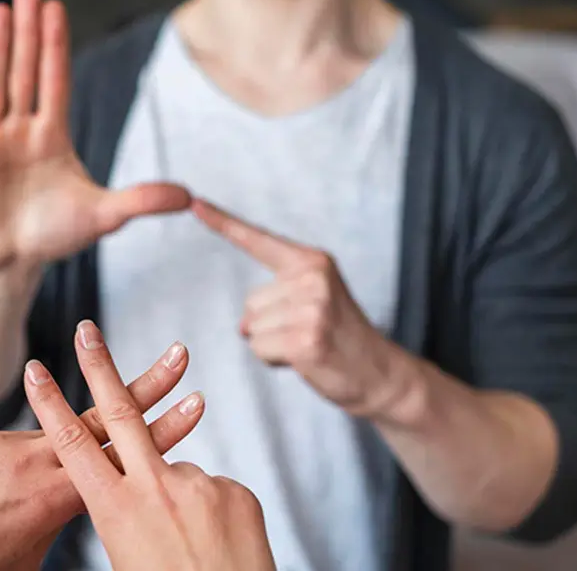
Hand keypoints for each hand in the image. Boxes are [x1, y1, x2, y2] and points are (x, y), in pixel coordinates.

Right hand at [0, 0, 190, 276]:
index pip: (55, 81)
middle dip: (26, 36)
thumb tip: (189, 196)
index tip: (55, 8)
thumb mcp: (102, 216)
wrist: (9, 261)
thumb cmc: (53, 234)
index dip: (55, 46)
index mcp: (52, 136)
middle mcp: (20, 131)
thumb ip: (141, 201)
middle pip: (23, 75)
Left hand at [0, 339, 204, 570]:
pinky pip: (15, 445)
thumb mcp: (29, 556)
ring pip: (58, 429)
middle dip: (146, 385)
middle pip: (104, 418)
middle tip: (179, 355)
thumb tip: (77, 503)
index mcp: (55, 497)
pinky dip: (21, 462)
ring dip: (78, 427)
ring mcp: (5, 443)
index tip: (196, 404)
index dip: (164, 431)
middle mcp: (34, 460)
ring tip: (79, 435)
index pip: (123, 458)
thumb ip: (58, 520)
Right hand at [25, 320, 275, 570]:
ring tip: (189, 546)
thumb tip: (125, 492)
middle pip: (119, 411)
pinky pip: (212, 489)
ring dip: (176, 499)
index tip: (34, 370)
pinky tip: (216, 544)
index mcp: (115, 510)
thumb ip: (123, 513)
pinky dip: (208, 510)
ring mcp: (198, 486)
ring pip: (175, 469)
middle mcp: (154, 489)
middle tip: (87, 329)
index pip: (72, 445)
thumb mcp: (126, 558)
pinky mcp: (235, 490)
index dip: (50, 405)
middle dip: (99, 365)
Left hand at [192, 199, 414, 418]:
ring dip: (272, 345)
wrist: (381, 373)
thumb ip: (274, 297)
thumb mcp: (314, 300)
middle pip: (249, 302)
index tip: (195, 203)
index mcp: (313, 261)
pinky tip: (305, 360)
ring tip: (309, 345)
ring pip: (251, 328)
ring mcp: (311, 307)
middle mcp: (312, 278)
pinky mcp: (305, 338)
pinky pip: (259, 348)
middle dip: (270, 325)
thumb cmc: (340, 336)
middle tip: (308, 333)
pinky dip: (274, 360)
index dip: (223, 223)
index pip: (258, 240)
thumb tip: (243, 324)